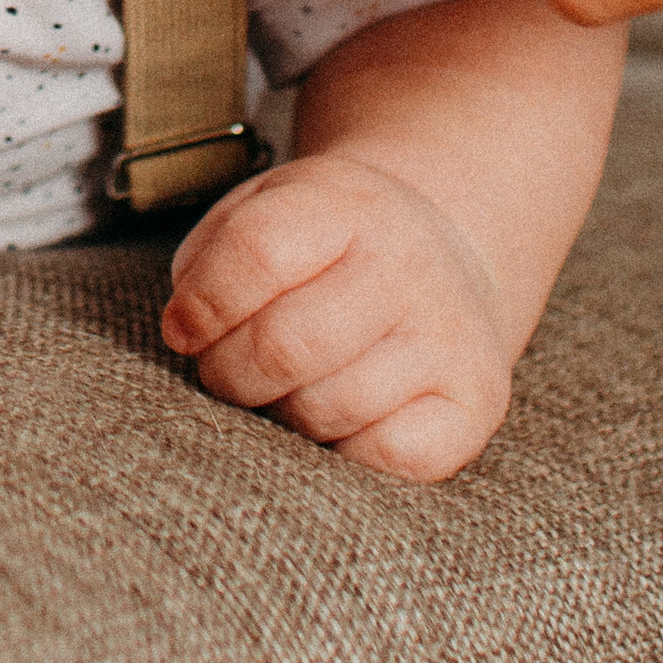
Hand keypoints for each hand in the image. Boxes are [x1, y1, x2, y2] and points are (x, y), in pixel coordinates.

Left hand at [160, 154, 514, 483]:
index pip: (257, 251)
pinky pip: (383, 459)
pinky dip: (342, 453)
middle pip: (284, 345)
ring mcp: (451, 336)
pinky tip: (342, 417)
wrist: (444, 257)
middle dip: (228, 373)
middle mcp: (410, 265)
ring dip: (281, 414)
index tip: (185, 327)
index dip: (202, 303)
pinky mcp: (477, 404)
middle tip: (225, 371)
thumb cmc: (327, 248)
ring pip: (325, 409)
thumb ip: (209, 259)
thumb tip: (186, 330)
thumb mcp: (263, 211)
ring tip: (287, 387)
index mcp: (347, 203)